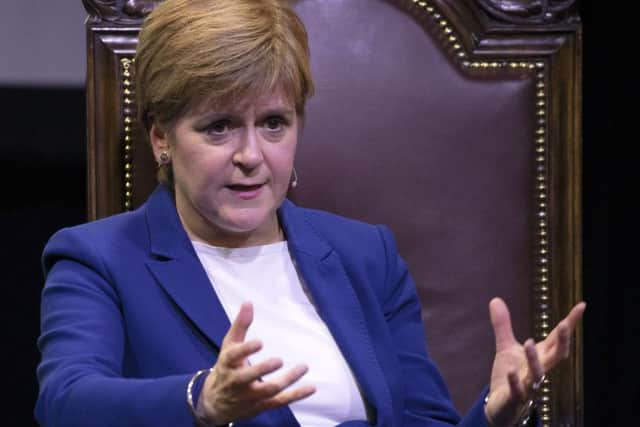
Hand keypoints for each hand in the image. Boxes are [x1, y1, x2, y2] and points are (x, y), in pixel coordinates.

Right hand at [196, 302, 315, 425]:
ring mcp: (250, 396)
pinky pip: (280, 401)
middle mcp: (237, 382)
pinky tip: (311, 387)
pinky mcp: (261, 405)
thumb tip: (248, 302)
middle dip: (262, 369)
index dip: (246, 350)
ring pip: (268, 390)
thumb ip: (240, 325)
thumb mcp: (229, 346)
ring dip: (287, 380)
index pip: (234, 357)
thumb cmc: (226, 368)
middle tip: (278, 360)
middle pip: (248, 377)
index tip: (259, 342)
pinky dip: (296, 395)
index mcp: (228, 363)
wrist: (215, 404)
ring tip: (303, 367)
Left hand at [484, 297, 584, 426]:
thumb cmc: (509, 374)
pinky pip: (518, 390)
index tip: (581, 305)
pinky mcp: (515, 397)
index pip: (558, 338)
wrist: (500, 405)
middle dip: (563, 342)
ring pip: (538, 374)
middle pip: (557, 356)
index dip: (570, 323)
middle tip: (564, 324)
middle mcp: (539, 369)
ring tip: (529, 342)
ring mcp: (529, 384)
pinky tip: (511, 371)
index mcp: (541, 356)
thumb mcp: (506, 347)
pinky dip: (515, 381)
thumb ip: (503, 325)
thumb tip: (495, 299)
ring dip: (535, 359)